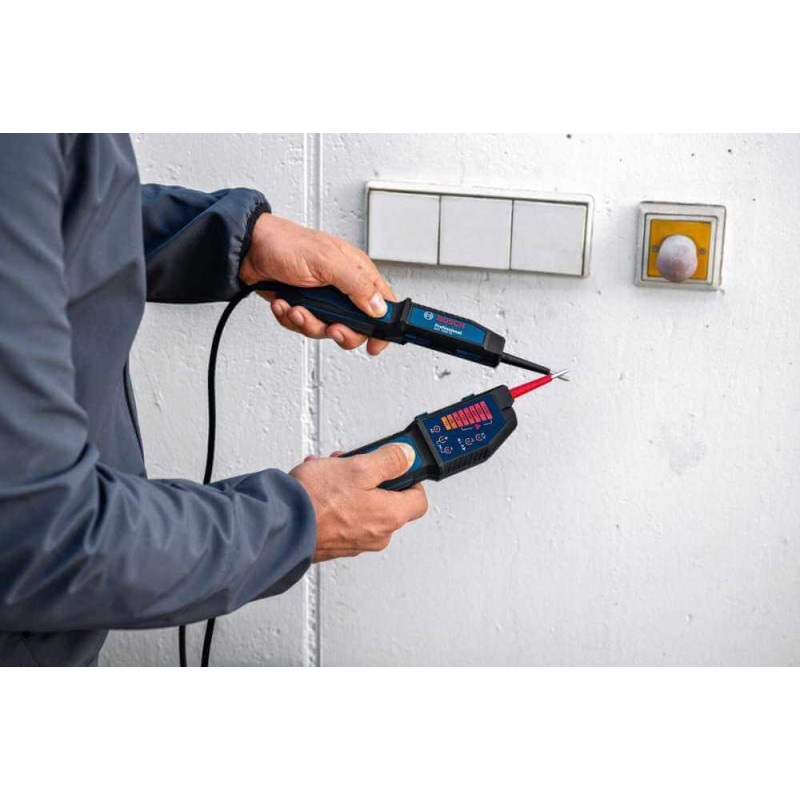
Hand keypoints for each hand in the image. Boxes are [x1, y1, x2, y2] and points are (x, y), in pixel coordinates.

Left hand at [239, 213, 395, 355]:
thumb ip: (356, 285)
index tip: (376, 344)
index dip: (384, 327)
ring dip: (309, 323)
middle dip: (340, 331)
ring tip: (297, 308)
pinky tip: (284, 304)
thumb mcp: (328, 262)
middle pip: (356, 326)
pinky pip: (303, 327)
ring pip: (327, 330)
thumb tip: (379, 308)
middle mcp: (342, 288)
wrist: (249, 249)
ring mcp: (322, 300)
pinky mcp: (303, 307)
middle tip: (331, 327)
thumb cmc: (286, 244)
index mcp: (356, 273)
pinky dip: (291, 319)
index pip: (383, 304)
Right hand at [290, 444, 427, 561]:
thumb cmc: (316, 501)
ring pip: (361, 504)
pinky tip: (316, 486)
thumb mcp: (358, 467)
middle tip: (351, 464)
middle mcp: (377, 534)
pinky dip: (333, 499)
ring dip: (346, 484)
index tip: (396, 465)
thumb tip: (407, 456)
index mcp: (390, 517)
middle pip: (386, 499)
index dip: (409, 478)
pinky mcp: (335, 542)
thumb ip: (389, 460)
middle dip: (368, 477)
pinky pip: (343, 515)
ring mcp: (356, 541)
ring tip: (326, 471)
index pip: (418, 499)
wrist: (280, 527)